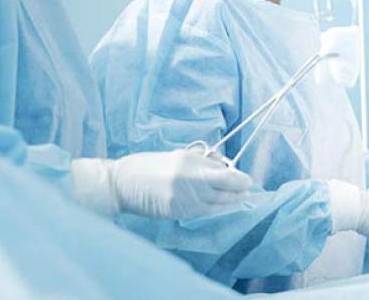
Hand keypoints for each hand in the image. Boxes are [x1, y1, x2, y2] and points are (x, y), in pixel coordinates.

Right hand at [71, 150, 251, 219]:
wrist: (121, 183)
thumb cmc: (148, 165)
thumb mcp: (177, 156)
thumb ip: (201, 162)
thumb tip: (225, 167)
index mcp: (189, 162)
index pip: (226, 176)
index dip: (241, 180)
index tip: (248, 181)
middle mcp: (188, 180)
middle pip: (224, 191)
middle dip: (238, 193)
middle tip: (247, 192)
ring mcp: (183, 198)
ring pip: (216, 205)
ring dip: (230, 203)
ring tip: (238, 200)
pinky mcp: (176, 212)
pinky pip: (203, 212)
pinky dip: (215, 210)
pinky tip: (221, 208)